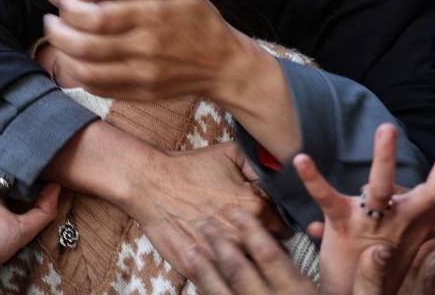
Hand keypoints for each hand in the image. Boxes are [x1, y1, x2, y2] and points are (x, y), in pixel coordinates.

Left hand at [43, 0, 257, 102]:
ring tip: (59, 43)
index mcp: (150, 18)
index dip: (71, 12)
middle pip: (85, 47)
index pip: (97, 18)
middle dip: (58, 34)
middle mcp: (143, 49)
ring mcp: (141, 75)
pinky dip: (80, 77)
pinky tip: (75, 63)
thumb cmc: (200, 21)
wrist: (224, 65)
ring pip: (87, 72)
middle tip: (50, 23)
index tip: (64, 3)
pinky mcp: (140, 94)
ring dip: (64, 58)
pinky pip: (100, 89)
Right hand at [125, 142, 285, 275]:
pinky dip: (224, 276)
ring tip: (239, 251)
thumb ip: (260, 164)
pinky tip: (220, 263)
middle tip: (255, 239)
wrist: (150, 183)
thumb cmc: (188, 168)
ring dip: (247, 263)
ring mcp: (220, 256)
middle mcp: (242, 236)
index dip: (279, 227)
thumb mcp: (230, 153)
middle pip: (270, 253)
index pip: (285, 230)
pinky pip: (222, 282)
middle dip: (266, 247)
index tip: (271, 226)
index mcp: (255, 209)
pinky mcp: (199, 270)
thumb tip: (279, 172)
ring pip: (249, 271)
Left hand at [187, 210, 393, 294]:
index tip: (234, 211)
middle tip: (202, 220)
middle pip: (240, 273)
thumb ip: (369, 283)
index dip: (251, 232)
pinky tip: (198, 288)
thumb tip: (378, 249)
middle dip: (220, 244)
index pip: (271, 259)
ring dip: (205, 271)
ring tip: (189, 249)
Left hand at [301, 124, 434, 294]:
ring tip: (387, 128)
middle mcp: (403, 221)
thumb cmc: (381, 264)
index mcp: (420, 220)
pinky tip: (302, 159)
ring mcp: (373, 223)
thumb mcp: (415, 241)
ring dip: (384, 159)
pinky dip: (312, 179)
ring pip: (381, 188)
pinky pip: (326, 198)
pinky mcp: (342, 226)